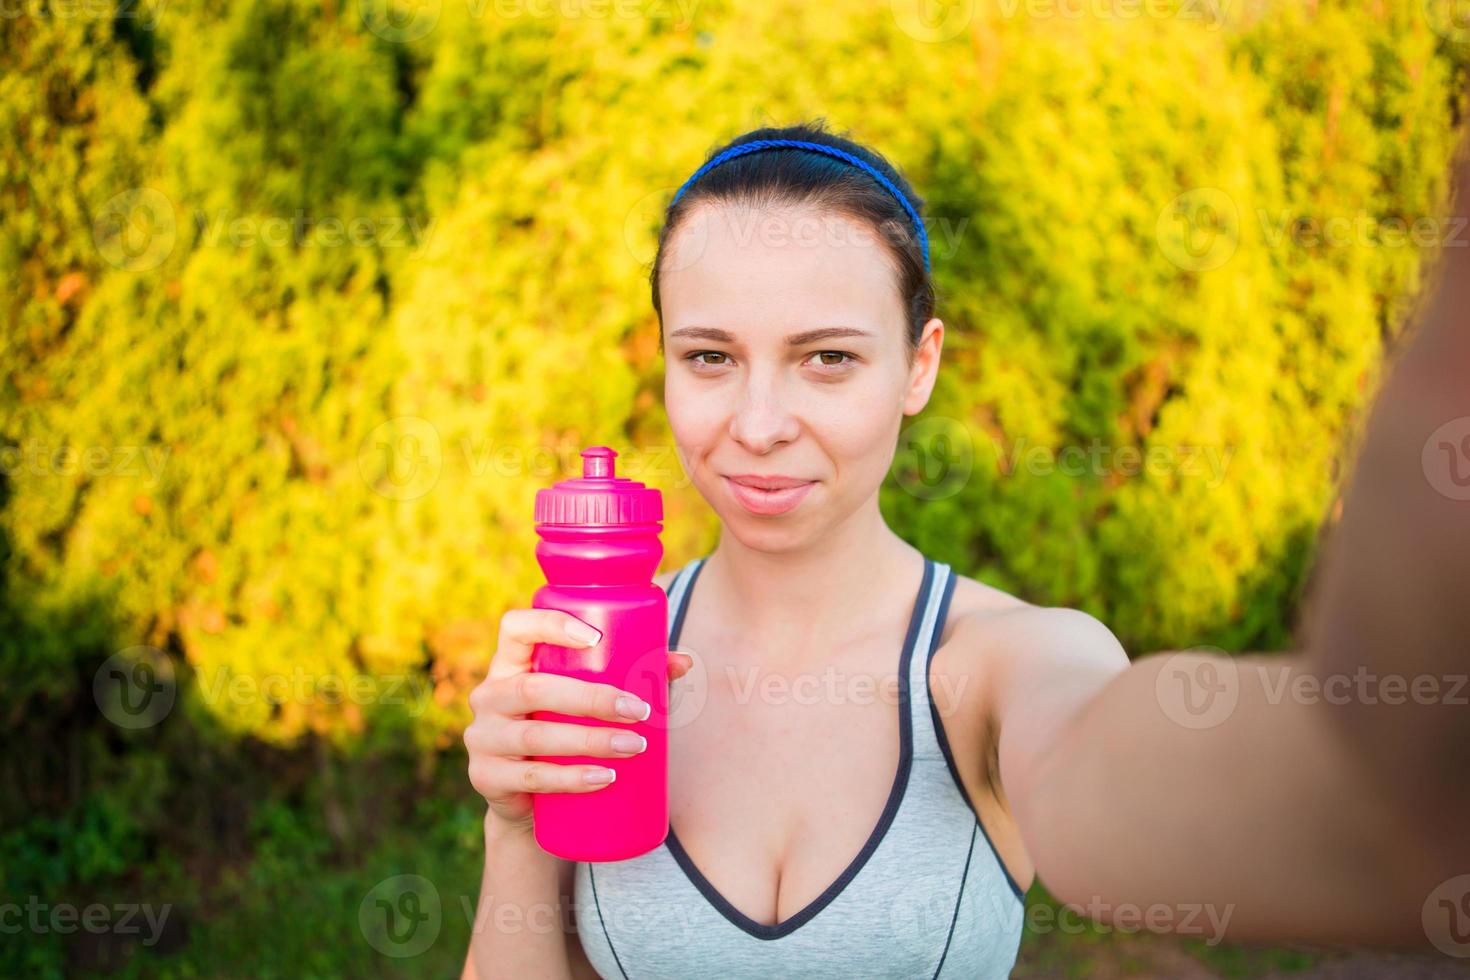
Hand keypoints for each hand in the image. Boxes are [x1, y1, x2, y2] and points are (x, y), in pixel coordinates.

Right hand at [464, 607, 693, 833]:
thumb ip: (631, 677)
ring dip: (590, 741)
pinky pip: (530, 777)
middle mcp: (489, 695)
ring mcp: (483, 738)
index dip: (550, 625)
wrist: (528, 801)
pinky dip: (572, 778)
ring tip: (634, 746)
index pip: (515, 628)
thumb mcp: (587, 702)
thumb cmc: (564, 731)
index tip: (595, 637)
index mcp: (510, 664)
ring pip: (534, 735)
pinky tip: (604, 777)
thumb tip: (684, 662)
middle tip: (639, 712)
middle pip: (533, 688)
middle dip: (592, 699)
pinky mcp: (486, 777)